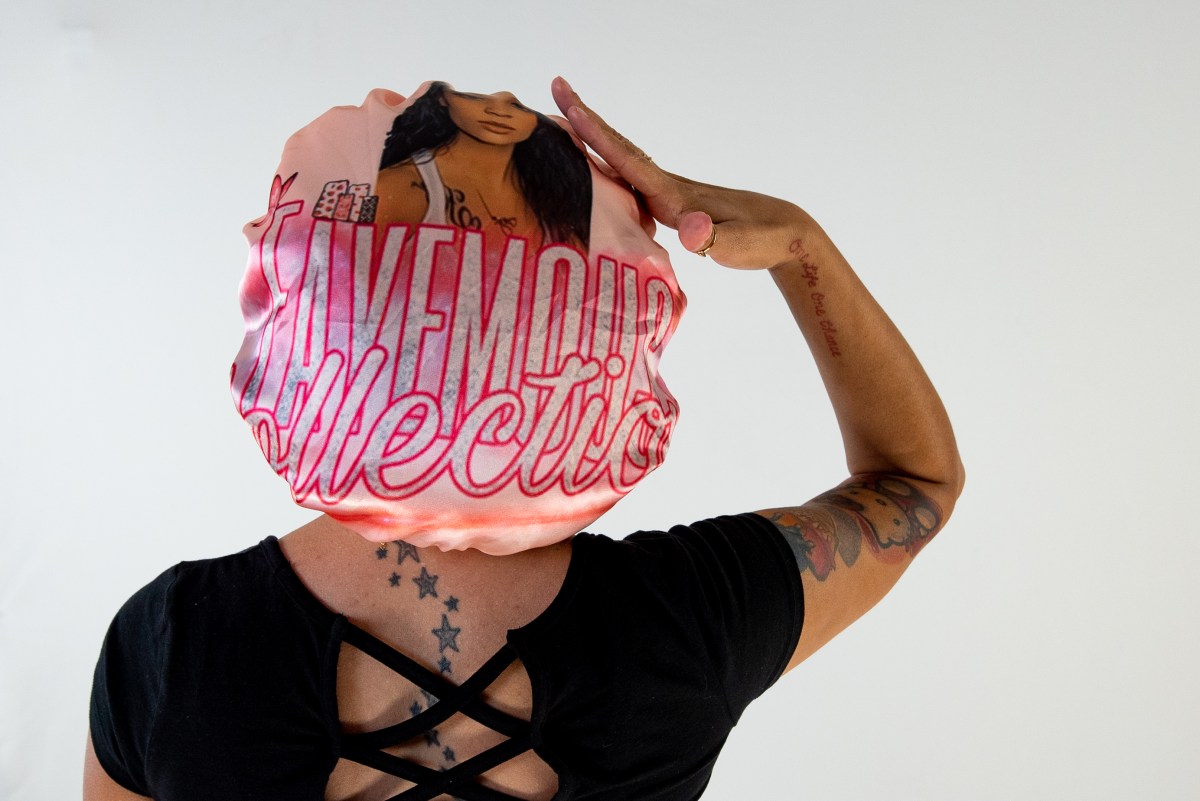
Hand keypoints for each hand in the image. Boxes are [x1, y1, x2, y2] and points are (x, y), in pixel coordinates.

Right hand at [551, 76, 817, 270]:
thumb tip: (690, 231)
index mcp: (673, 194)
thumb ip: (713, 238)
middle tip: (556, 87)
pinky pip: (628, 182)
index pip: (628, 160)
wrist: (783, 233)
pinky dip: (606, 167)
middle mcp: (666, 187)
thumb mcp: (738, 245)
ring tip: (562, 121)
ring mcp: (667, 194)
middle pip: (618, 149)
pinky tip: (594, 170)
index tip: (571, 105)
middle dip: (586, 121)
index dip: (597, 135)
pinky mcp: (671, 206)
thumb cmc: (761, 241)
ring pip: (621, 162)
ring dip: (592, 140)